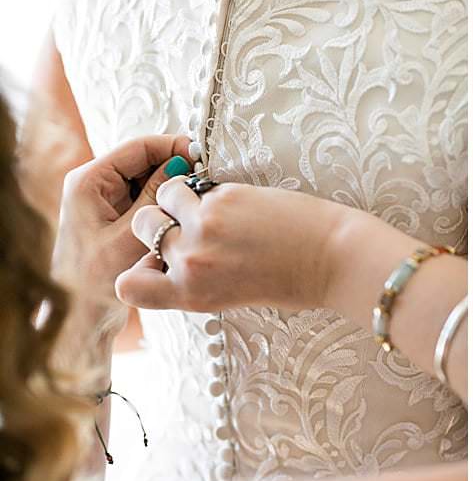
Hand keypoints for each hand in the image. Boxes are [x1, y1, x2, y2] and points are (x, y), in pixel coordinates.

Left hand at [51, 135, 188, 307]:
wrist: (78, 314)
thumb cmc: (94, 280)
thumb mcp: (132, 237)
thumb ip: (156, 197)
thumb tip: (183, 166)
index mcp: (89, 182)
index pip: (138, 147)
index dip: (173, 147)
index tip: (204, 156)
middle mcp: (93, 185)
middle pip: (144, 161)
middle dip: (175, 168)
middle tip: (205, 183)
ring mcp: (103, 199)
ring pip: (147, 180)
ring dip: (171, 188)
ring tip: (196, 201)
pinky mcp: (113, 214)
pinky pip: (145, 198)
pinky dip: (164, 203)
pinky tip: (181, 216)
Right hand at [116, 177, 352, 311]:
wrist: (337, 259)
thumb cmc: (295, 280)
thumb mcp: (234, 295)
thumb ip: (198, 280)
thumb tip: (170, 258)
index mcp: (191, 296)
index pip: (128, 286)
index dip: (139, 267)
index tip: (160, 258)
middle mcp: (190, 264)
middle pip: (143, 227)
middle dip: (162, 219)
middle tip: (196, 220)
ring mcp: (204, 228)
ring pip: (166, 196)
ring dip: (185, 195)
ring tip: (219, 204)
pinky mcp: (224, 199)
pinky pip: (199, 184)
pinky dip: (215, 188)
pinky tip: (244, 200)